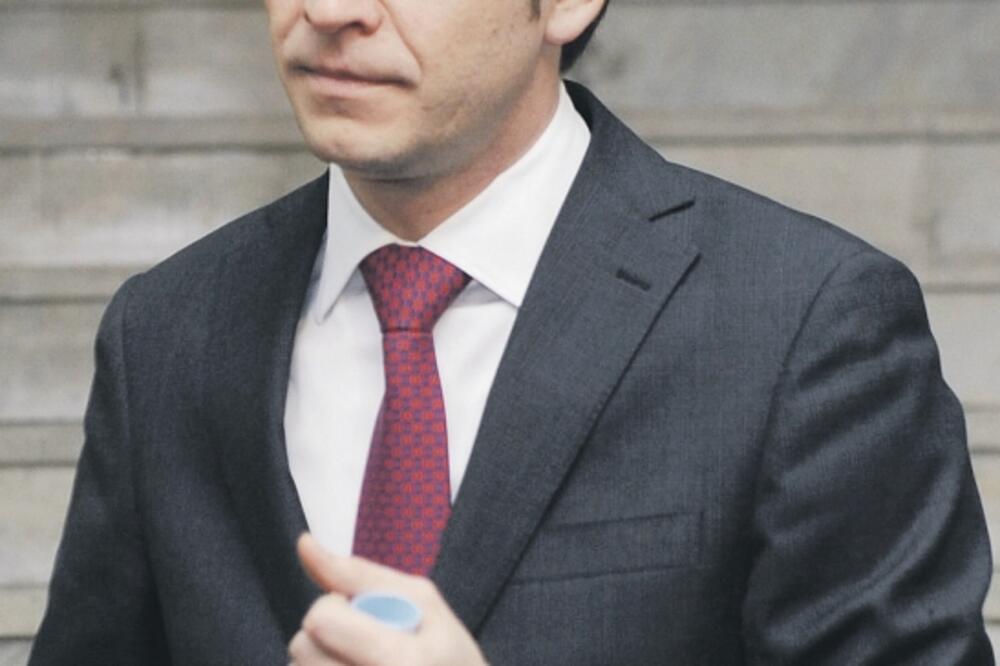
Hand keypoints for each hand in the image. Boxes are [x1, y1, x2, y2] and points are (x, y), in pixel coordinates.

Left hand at [289, 533, 487, 665]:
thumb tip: (304, 543)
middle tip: (365, 644)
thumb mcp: (423, 602)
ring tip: (362, 663)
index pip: (320, 620)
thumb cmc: (449, 656)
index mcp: (401, 663)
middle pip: (301, 647)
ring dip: (322, 660)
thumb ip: (358, 574)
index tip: (362, 614)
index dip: (335, 607)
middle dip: (326, 636)